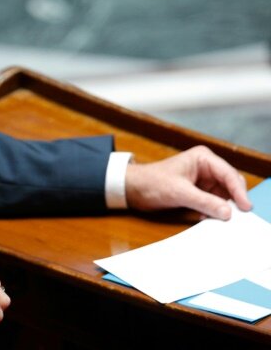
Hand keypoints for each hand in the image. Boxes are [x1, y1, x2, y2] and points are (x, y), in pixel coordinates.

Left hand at [125, 145, 251, 219]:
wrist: (132, 189)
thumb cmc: (151, 182)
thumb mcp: (179, 192)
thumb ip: (204, 202)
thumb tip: (227, 212)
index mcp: (203, 158)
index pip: (229, 174)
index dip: (239, 191)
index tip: (245, 207)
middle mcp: (205, 167)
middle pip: (230, 185)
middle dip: (233, 200)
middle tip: (237, 216)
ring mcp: (202, 180)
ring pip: (223, 195)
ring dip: (222, 207)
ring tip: (221, 219)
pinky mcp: (197, 191)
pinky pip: (213, 202)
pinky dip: (213, 210)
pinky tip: (208, 217)